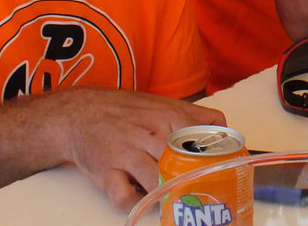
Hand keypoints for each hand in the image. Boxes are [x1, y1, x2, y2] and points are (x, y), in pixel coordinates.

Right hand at [44, 88, 224, 210]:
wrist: (81, 112)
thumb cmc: (128, 111)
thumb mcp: (164, 104)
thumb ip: (195, 116)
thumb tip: (226, 129)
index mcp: (167, 117)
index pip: (198, 139)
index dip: (211, 158)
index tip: (218, 173)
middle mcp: (148, 134)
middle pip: (179, 163)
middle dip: (190, 181)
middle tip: (199, 195)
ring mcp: (126, 153)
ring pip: (155, 181)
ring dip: (166, 194)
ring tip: (173, 200)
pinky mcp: (106, 172)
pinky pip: (123, 196)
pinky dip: (135, 203)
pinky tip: (142, 201)